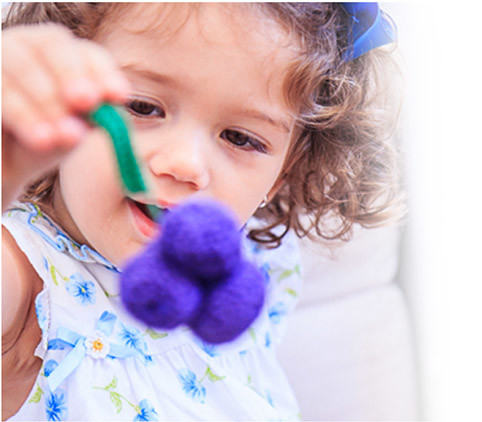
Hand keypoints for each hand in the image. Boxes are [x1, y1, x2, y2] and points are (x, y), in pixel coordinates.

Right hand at [2, 23, 130, 208]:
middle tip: (87, 101)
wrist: (4, 165)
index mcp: (64, 58)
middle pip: (53, 45)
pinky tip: (42, 138)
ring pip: (22, 64)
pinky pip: (1, 87)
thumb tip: (102, 107)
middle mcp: (31, 46)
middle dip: (73, 75)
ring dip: (47, 100)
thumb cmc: (42, 143)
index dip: (104, 73)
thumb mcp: (72, 133)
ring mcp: (1, 57)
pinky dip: (23, 113)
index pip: (87, 54)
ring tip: (63, 135)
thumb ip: (89, 120)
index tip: (119, 96)